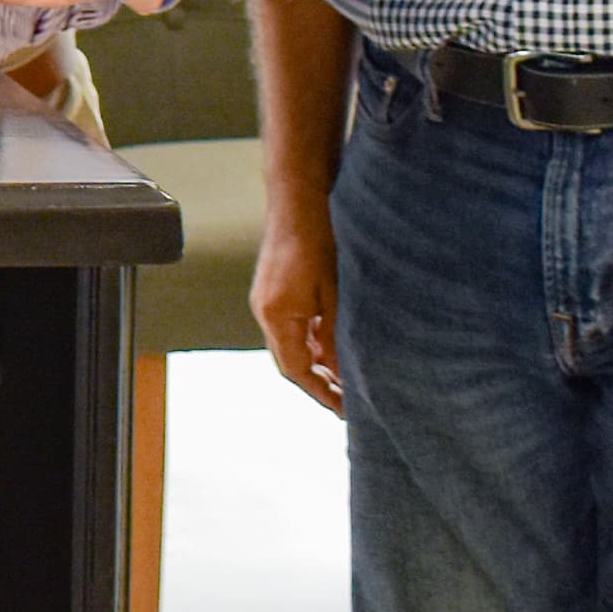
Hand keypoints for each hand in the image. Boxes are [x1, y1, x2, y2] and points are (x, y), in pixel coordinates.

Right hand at [251, 193, 343, 416]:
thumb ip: (335, 335)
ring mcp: (267, 301)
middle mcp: (265, 311)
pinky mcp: (273, 292)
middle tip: (347, 403)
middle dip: (317, 384)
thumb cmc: (318, 241)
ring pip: (290, 346)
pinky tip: (333, 347)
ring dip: (315, 364)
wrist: (297, 201)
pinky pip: (290, 328)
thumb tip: (342, 372)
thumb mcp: (335, 294)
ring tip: (345, 379)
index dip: (320, 392)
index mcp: (277, 315)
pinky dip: (310, 343)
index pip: (295, 369)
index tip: (343, 410)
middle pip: (289, 361)